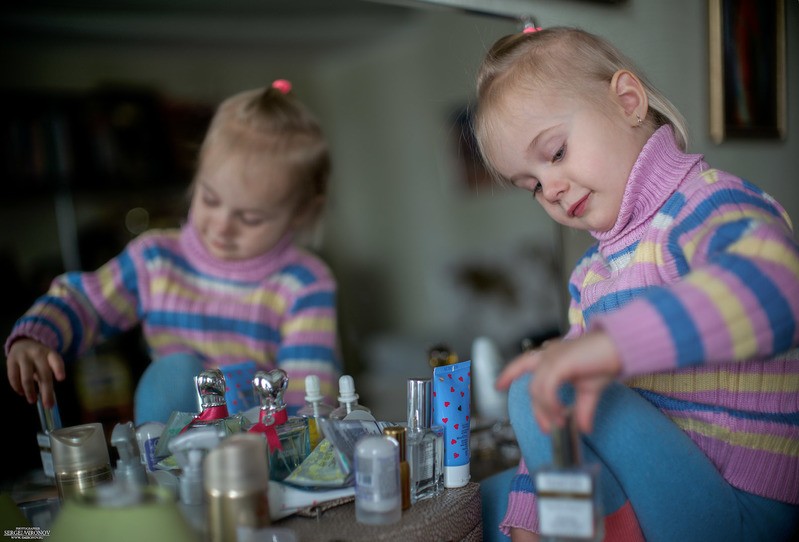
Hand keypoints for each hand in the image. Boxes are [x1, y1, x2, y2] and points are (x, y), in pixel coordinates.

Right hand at [6, 338, 65, 408]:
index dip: (59, 369)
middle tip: (48, 405)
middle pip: (43, 375)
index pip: (56, 361)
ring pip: (27, 378)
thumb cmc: (39, 358)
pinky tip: (21, 393)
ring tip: (32, 400)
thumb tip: (49, 399)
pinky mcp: (11, 361)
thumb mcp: (47, 362)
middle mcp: (38, 354)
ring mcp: (23, 357)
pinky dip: (17, 387)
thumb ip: (47, 377)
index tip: (62, 379)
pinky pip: (13, 377)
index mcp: (50, 354)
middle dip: (46, 392)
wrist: (24, 342)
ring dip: (30, 392)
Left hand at [495, 330, 620, 433]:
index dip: (509, 374)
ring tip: (560, 423)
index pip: (523, 364)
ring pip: (537, 391)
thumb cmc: (604, 361)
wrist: (619, 348)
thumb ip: (582, 408)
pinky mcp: (559, 364)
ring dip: (546, 411)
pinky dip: (551, 404)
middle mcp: (547, 355)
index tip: (498, 386)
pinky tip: (562, 412)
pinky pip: (546, 389)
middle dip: (537, 411)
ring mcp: (552, 358)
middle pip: (531, 387)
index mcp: (551, 357)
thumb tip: (585, 429)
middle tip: (546, 428)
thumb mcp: (589, 390)